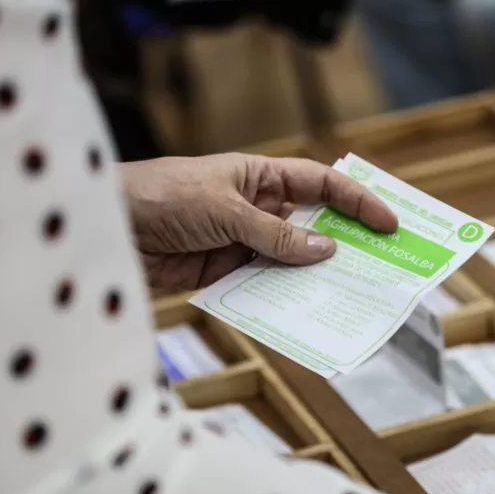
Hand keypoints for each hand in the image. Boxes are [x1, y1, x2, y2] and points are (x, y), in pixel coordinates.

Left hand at [119, 154, 396, 290]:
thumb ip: (276, 234)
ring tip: (350, 299)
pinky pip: (263, 288)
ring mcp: (242, 243)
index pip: (321, 184)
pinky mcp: (224, 274)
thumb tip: (326, 251)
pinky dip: (281, 300)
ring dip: (314, 279)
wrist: (105, 226)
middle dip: (345, 246)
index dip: (358, 202)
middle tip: (381, 269)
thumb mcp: (226, 211)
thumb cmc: (163, 196)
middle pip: (312, 228)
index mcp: (260, 178)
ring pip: (291, 263)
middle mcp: (257, 209)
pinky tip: (303, 315)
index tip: (388, 224)